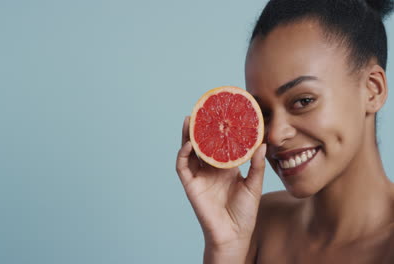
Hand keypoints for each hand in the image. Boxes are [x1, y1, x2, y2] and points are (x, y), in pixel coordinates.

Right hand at [176, 116, 266, 249]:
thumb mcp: (254, 185)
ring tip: (189, 119)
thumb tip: (261, 145)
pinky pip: (183, 167)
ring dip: (187, 136)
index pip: (218, 143)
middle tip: (201, 109)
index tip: (221, 113)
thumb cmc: (245, 212)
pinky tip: (188, 144)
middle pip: (201, 143)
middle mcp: (210, 168)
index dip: (218, 129)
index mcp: (225, 166)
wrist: (234, 234)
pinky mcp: (191, 185)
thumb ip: (256, 166)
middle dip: (199, 127)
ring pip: (189, 151)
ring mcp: (199, 176)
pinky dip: (183, 154)